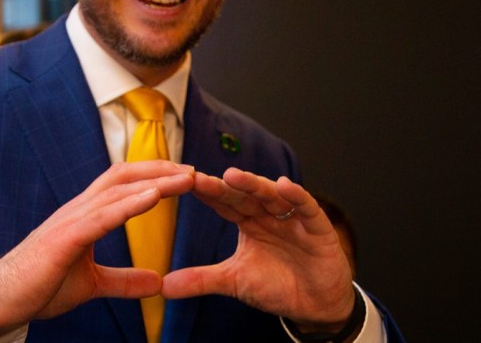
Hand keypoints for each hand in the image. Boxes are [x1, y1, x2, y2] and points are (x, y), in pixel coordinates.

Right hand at [0, 160, 194, 336]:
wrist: (0, 300)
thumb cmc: (39, 286)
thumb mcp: (92, 284)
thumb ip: (124, 281)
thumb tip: (157, 282)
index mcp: (84, 216)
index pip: (122, 184)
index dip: (153, 175)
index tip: (185, 177)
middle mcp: (78, 210)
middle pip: (124, 176)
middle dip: (160, 170)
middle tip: (194, 171)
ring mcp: (71, 221)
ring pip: (118, 191)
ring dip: (155, 182)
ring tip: (186, 178)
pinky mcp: (65, 239)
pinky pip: (102, 216)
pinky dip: (130, 204)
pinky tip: (154, 197)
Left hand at [162, 168, 354, 330]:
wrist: (315, 305)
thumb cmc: (276, 285)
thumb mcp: (234, 282)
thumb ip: (201, 280)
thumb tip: (163, 286)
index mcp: (247, 221)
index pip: (223, 203)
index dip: (205, 194)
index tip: (181, 184)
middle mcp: (268, 213)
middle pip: (243, 195)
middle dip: (222, 186)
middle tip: (198, 177)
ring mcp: (292, 217)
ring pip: (271, 195)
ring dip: (253, 185)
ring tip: (233, 176)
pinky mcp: (317, 226)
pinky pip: (306, 207)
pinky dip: (296, 196)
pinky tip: (284, 186)